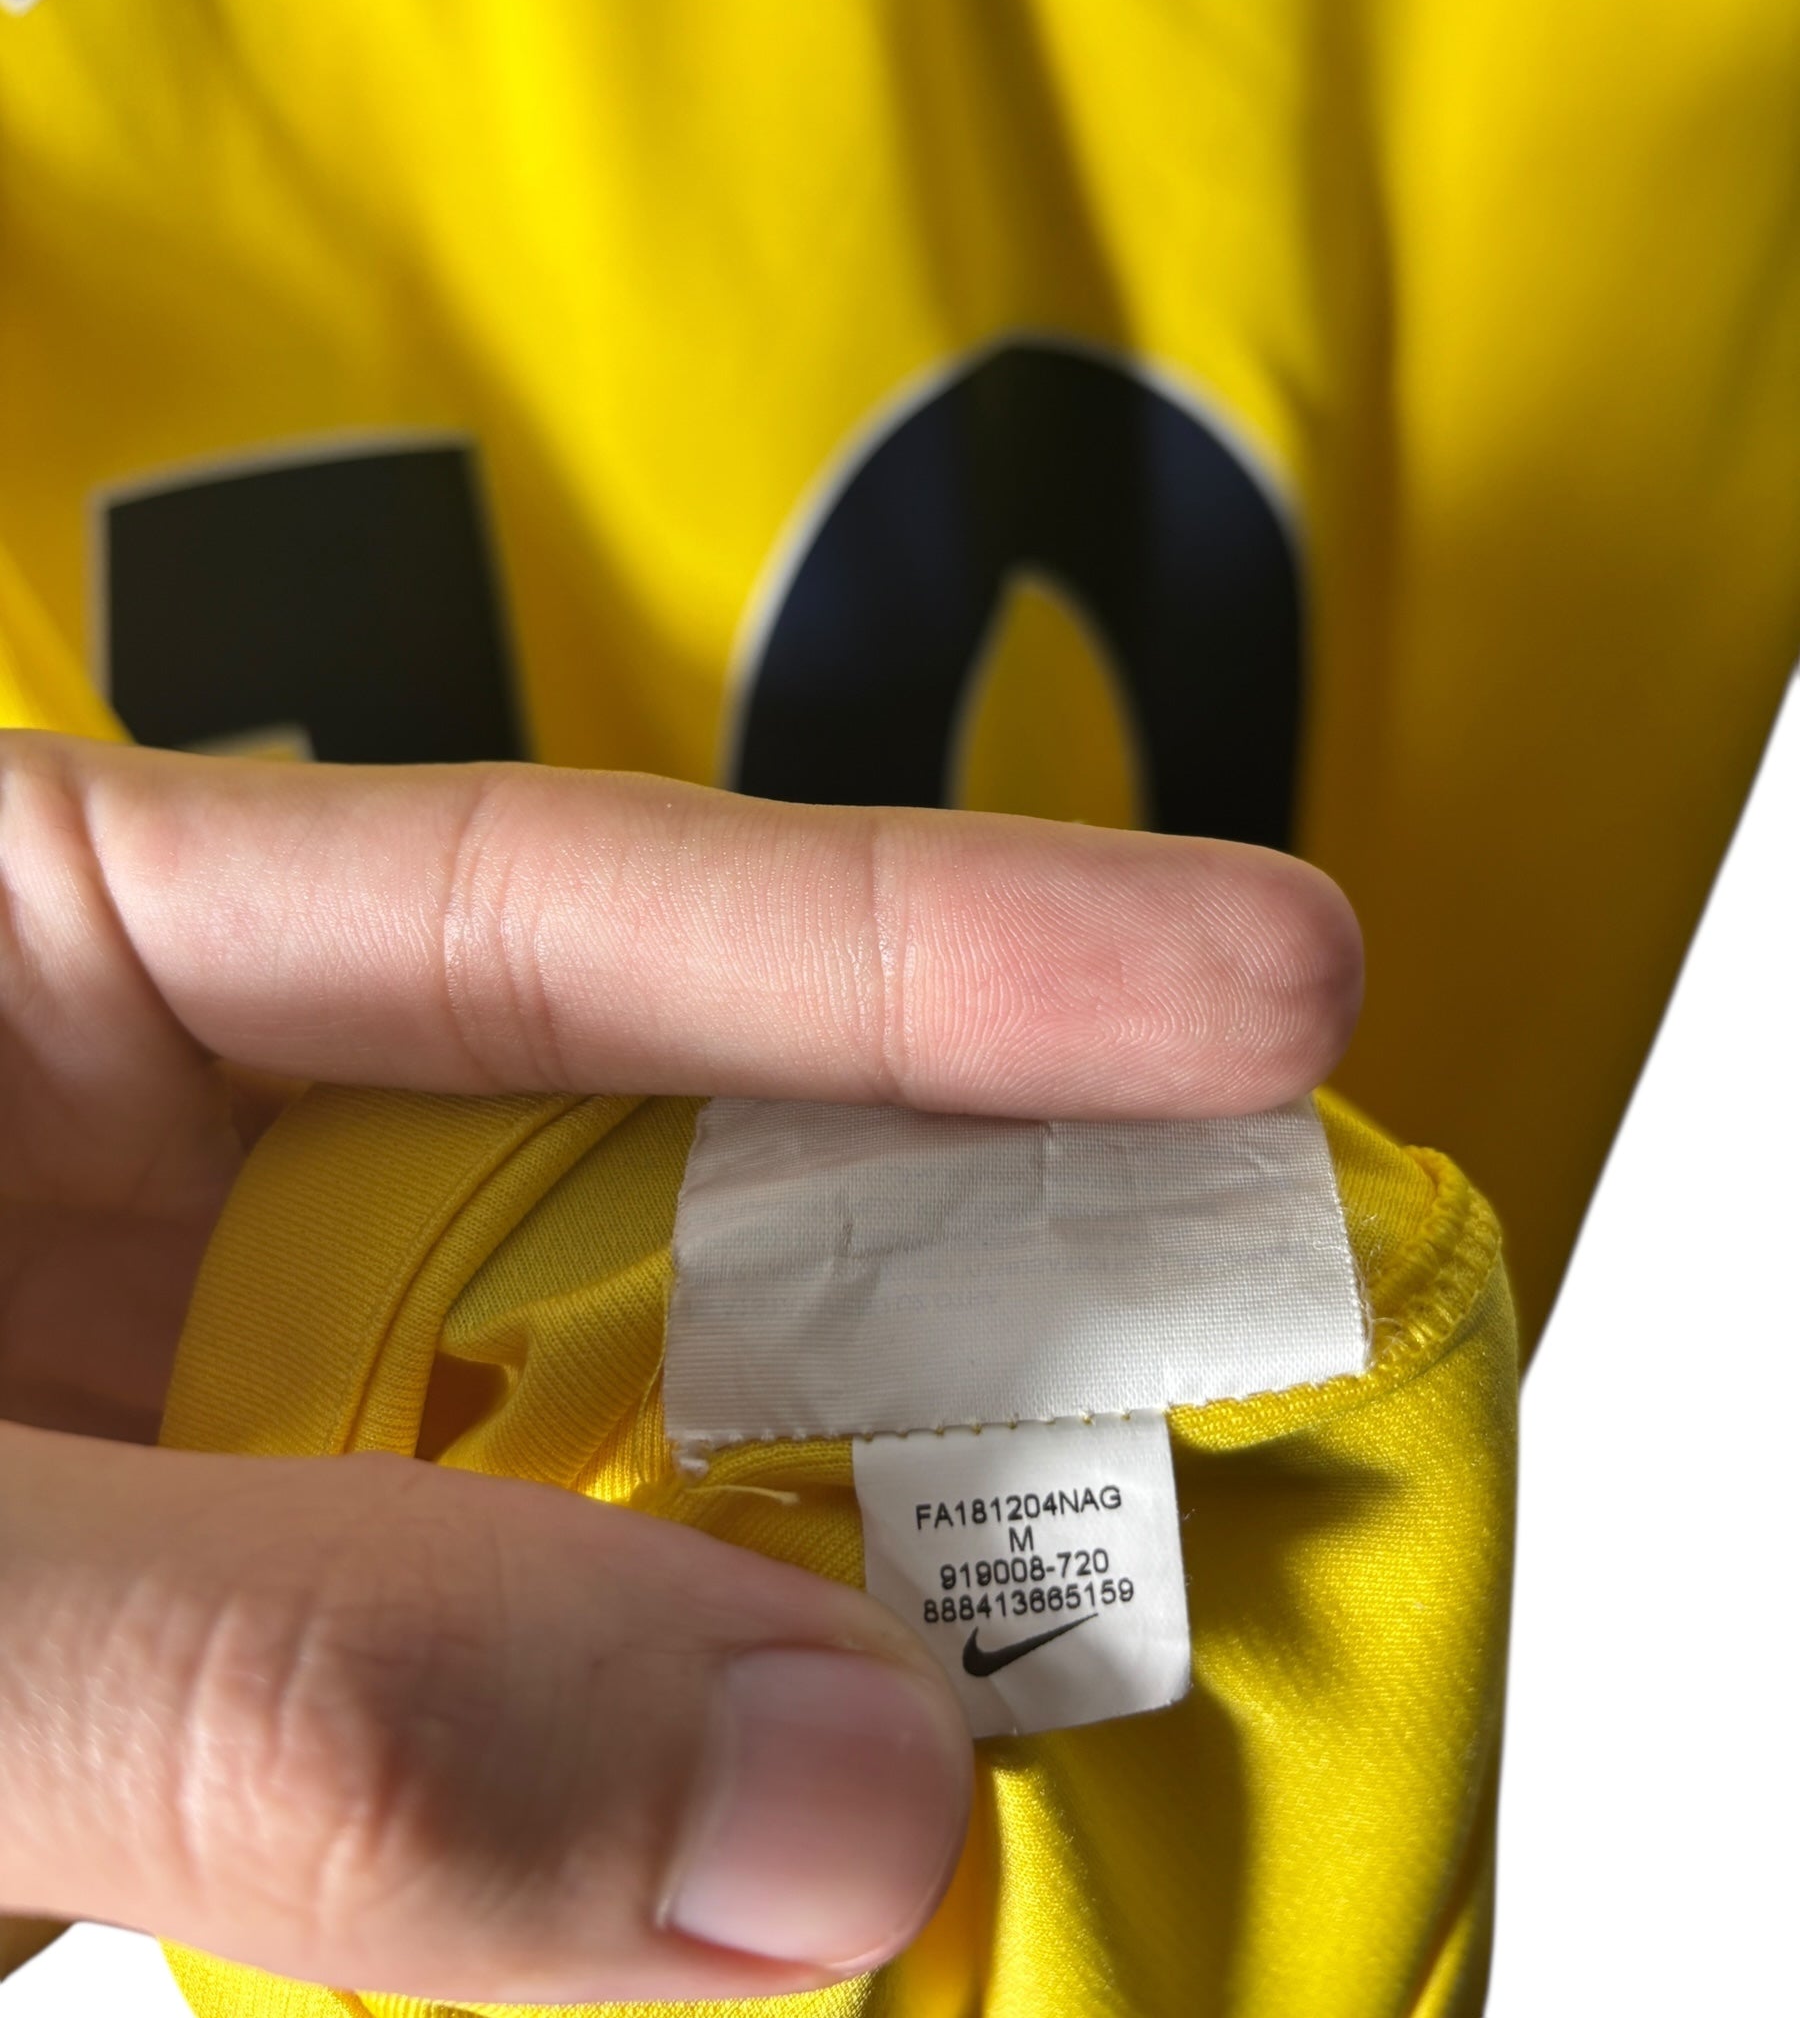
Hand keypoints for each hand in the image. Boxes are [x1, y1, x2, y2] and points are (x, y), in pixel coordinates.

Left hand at [0, 734, 1360, 2002]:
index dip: (933, 937)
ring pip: (635, 1434)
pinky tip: (861, 1811)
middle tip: (1270, 1324)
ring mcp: (247, 1386)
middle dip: (957, 1258)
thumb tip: (832, 1797)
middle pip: (657, 1160)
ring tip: (1116, 1614)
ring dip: (848, 1556)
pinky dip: (698, 1753)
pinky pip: (546, 1657)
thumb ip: (268, 1671)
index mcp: (62, 952)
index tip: (1270, 980)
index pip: (553, 896)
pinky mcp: (277, 1613)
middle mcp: (196, 1146)